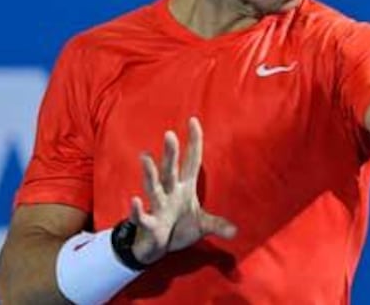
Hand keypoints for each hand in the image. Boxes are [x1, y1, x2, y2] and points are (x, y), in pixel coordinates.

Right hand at [129, 117, 236, 264]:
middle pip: (170, 170)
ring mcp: (159, 207)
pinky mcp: (150, 224)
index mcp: (184, 187)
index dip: (194, 142)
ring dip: (150, 173)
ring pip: (153, 187)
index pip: (191, 161)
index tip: (194, 120)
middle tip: (170, 134)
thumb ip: (217, 225)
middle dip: (171, 153)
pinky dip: (137, 210)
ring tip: (145, 157)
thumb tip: (235, 232)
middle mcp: (170, 193)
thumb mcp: (201, 226)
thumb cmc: (178, 229)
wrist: (157, 249)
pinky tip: (134, 200)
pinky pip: (143, 216)